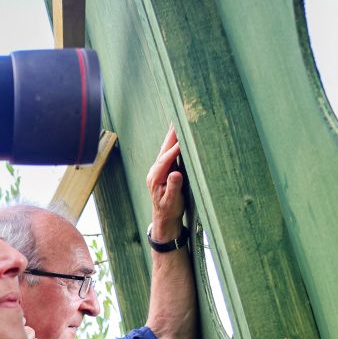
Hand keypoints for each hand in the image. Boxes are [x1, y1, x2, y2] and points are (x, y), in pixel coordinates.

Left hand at [146, 125, 186, 243]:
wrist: (164, 218)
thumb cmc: (169, 210)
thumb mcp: (172, 201)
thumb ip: (174, 187)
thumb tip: (176, 174)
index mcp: (155, 178)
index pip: (165, 160)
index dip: (174, 150)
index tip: (183, 140)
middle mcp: (154, 172)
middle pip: (163, 151)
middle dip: (171, 136)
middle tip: (178, 120)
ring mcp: (158, 170)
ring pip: (165, 150)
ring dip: (172, 137)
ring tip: (178, 123)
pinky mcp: (163, 171)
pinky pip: (168, 154)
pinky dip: (174, 144)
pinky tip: (179, 136)